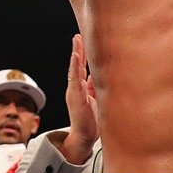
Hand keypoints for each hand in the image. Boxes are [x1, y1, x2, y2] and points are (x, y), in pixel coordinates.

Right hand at [62, 34, 97, 164]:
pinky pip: (74, 77)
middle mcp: (76, 88)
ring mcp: (74, 91)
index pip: (82, 68)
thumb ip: (94, 88)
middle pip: (77, 65)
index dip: (83, 55)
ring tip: (76, 40)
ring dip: (75, 53)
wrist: (84, 137)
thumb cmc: (90, 121)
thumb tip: (98, 75)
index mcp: (81, 89)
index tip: (84, 41)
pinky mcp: (75, 95)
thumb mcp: (95, 100)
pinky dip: (74, 66)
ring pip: (74, 68)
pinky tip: (75, 56)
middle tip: (78, 35)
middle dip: (78, 49)